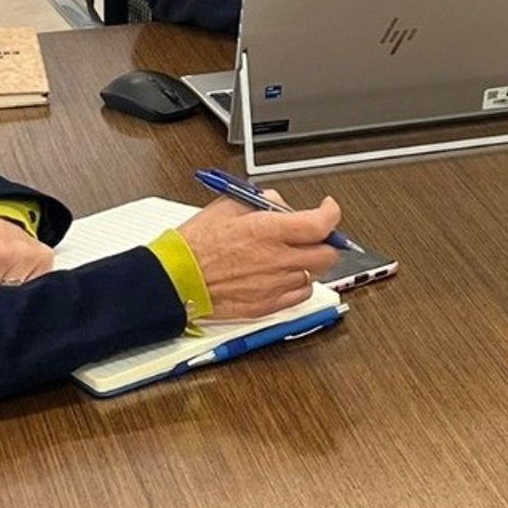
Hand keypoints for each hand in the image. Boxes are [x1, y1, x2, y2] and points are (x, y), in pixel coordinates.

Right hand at [178, 195, 342, 321]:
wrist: (176, 280)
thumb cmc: (195, 245)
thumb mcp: (226, 206)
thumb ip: (261, 201)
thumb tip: (279, 203)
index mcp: (268, 231)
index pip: (320, 224)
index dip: (331, 214)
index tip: (327, 209)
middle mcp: (277, 260)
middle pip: (327, 254)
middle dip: (325, 241)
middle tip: (315, 235)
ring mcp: (274, 286)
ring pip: (316, 275)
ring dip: (311, 262)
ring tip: (293, 254)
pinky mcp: (267, 306)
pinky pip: (300, 296)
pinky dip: (299, 284)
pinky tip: (284, 275)